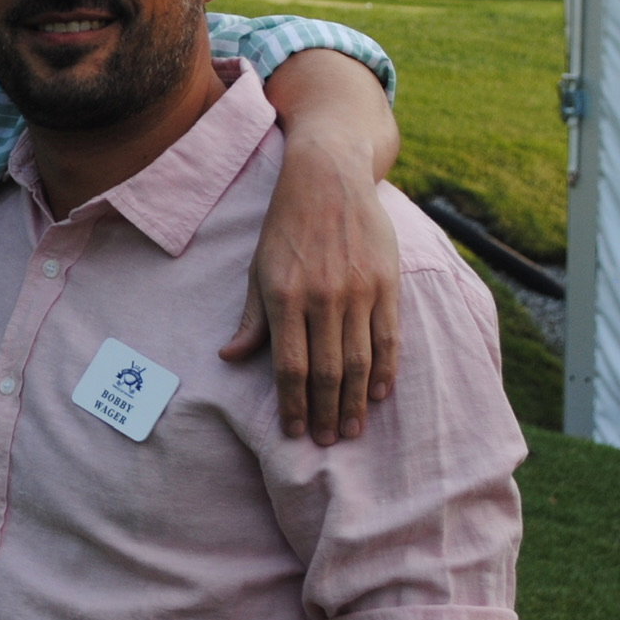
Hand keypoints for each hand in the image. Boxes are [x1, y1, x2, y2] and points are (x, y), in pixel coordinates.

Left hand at [220, 136, 400, 442]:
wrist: (328, 178)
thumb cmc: (285, 228)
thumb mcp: (259, 269)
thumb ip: (252, 318)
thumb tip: (230, 356)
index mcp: (284, 296)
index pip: (290, 366)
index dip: (292, 404)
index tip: (293, 432)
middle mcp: (322, 297)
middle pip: (326, 371)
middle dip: (325, 412)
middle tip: (326, 441)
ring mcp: (357, 290)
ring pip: (359, 360)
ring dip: (354, 401)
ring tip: (351, 429)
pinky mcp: (386, 282)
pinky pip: (389, 337)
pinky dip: (385, 370)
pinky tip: (378, 394)